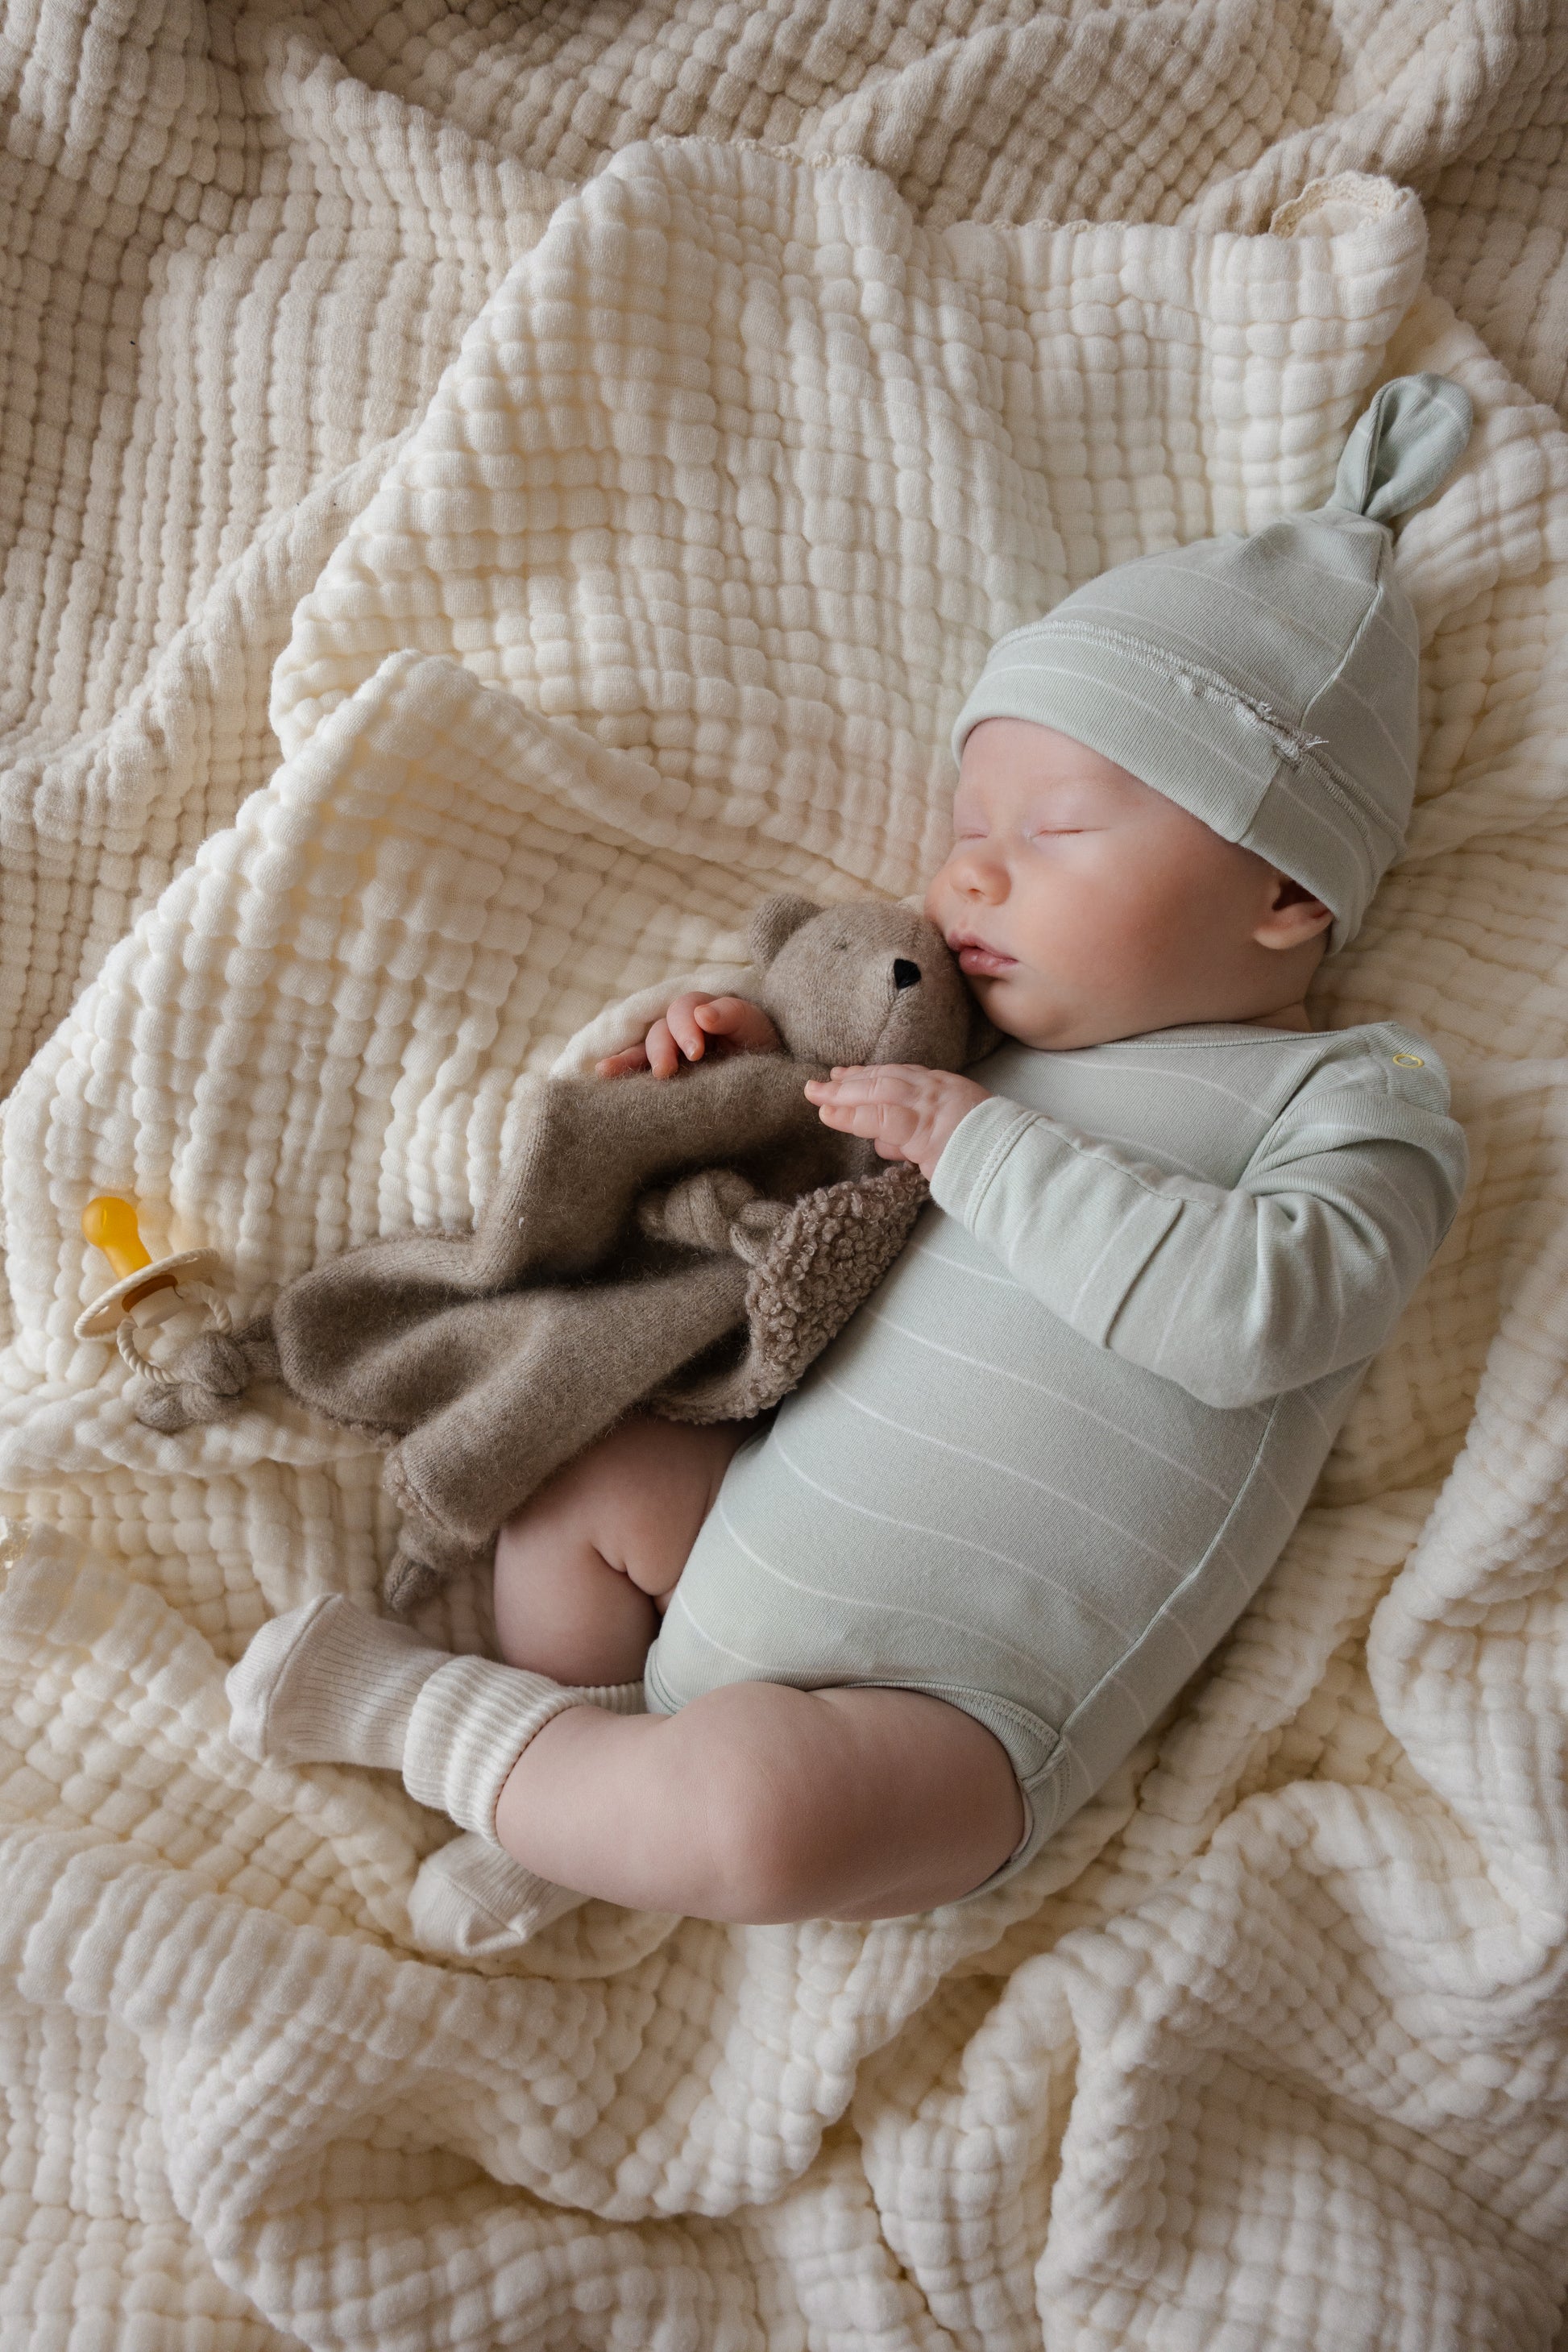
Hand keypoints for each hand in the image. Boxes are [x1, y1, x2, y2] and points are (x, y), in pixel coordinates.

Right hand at [596, 992, 782, 1078]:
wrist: (772, 1078)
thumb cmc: (764, 1048)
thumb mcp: (756, 1028)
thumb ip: (733, 1016)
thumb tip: (702, 1014)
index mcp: (706, 1010)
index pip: (688, 1008)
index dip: (686, 1027)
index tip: (695, 1052)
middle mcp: (684, 1026)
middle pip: (663, 1028)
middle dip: (663, 1048)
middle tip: (667, 1071)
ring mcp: (672, 1048)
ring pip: (647, 1046)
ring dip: (634, 1059)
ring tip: (618, 1073)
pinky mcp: (664, 1071)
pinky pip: (637, 1066)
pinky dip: (620, 1067)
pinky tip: (602, 1072)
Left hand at [802, 1066, 990, 1177]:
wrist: (1013, 1164)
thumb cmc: (987, 1155)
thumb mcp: (949, 1138)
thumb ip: (914, 1139)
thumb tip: (884, 1145)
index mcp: (945, 1089)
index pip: (899, 1076)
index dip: (868, 1075)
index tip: (844, 1075)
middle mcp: (937, 1090)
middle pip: (885, 1079)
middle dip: (850, 1081)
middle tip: (819, 1085)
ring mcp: (932, 1107)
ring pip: (879, 1093)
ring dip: (844, 1094)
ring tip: (816, 1096)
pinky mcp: (925, 1128)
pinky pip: (883, 1118)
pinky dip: (854, 1115)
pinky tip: (831, 1115)